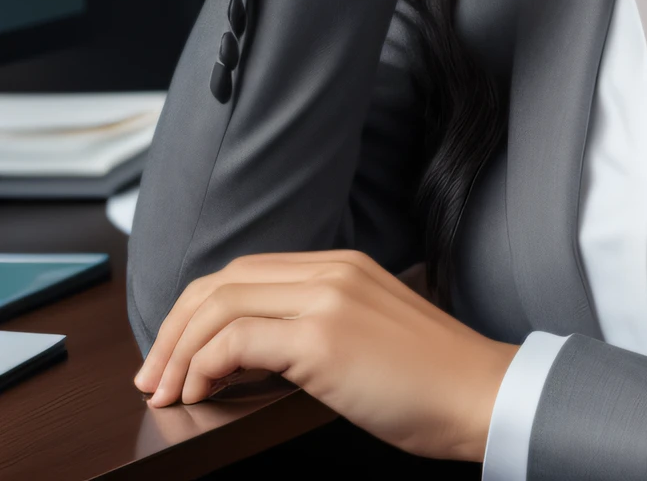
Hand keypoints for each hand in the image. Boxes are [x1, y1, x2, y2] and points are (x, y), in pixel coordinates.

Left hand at [133, 249, 515, 462]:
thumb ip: (321, 324)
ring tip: (167, 392)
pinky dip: (202, 366)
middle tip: (154, 378)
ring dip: (179, 352)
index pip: (247, 271)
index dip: (198, 311)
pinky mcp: (324, 338)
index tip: (176, 356)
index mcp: (344, 266)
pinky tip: (199, 393)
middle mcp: (333, 271)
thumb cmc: (431, 380)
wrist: (479, 392)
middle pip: (224, 280)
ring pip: (221, 304)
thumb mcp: (370, 334)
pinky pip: (237, 339)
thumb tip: (252, 352)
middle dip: (175, 329)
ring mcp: (328, 299)